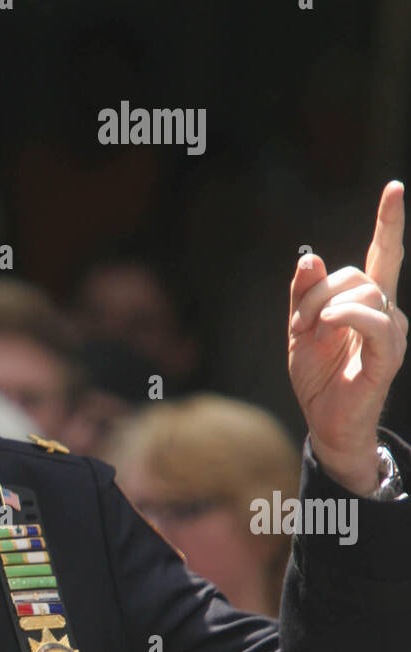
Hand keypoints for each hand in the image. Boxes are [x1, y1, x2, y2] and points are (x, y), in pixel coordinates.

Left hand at [288, 181, 406, 493]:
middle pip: (355, 273)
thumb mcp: (301, 330)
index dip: (388, 222)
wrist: (325, 423)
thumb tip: (307, 257)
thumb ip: (303, 295)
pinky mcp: (387, 355)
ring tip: (306, 335)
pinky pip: (373, 321)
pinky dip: (346, 315)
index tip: (394, 189)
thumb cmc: (318, 378)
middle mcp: (385, 312)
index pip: (383, 255)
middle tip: (295, 326)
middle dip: (314, 293)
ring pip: (361, 293)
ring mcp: (390, 332)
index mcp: (366, 303)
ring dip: (321, 308)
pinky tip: (325, 325)